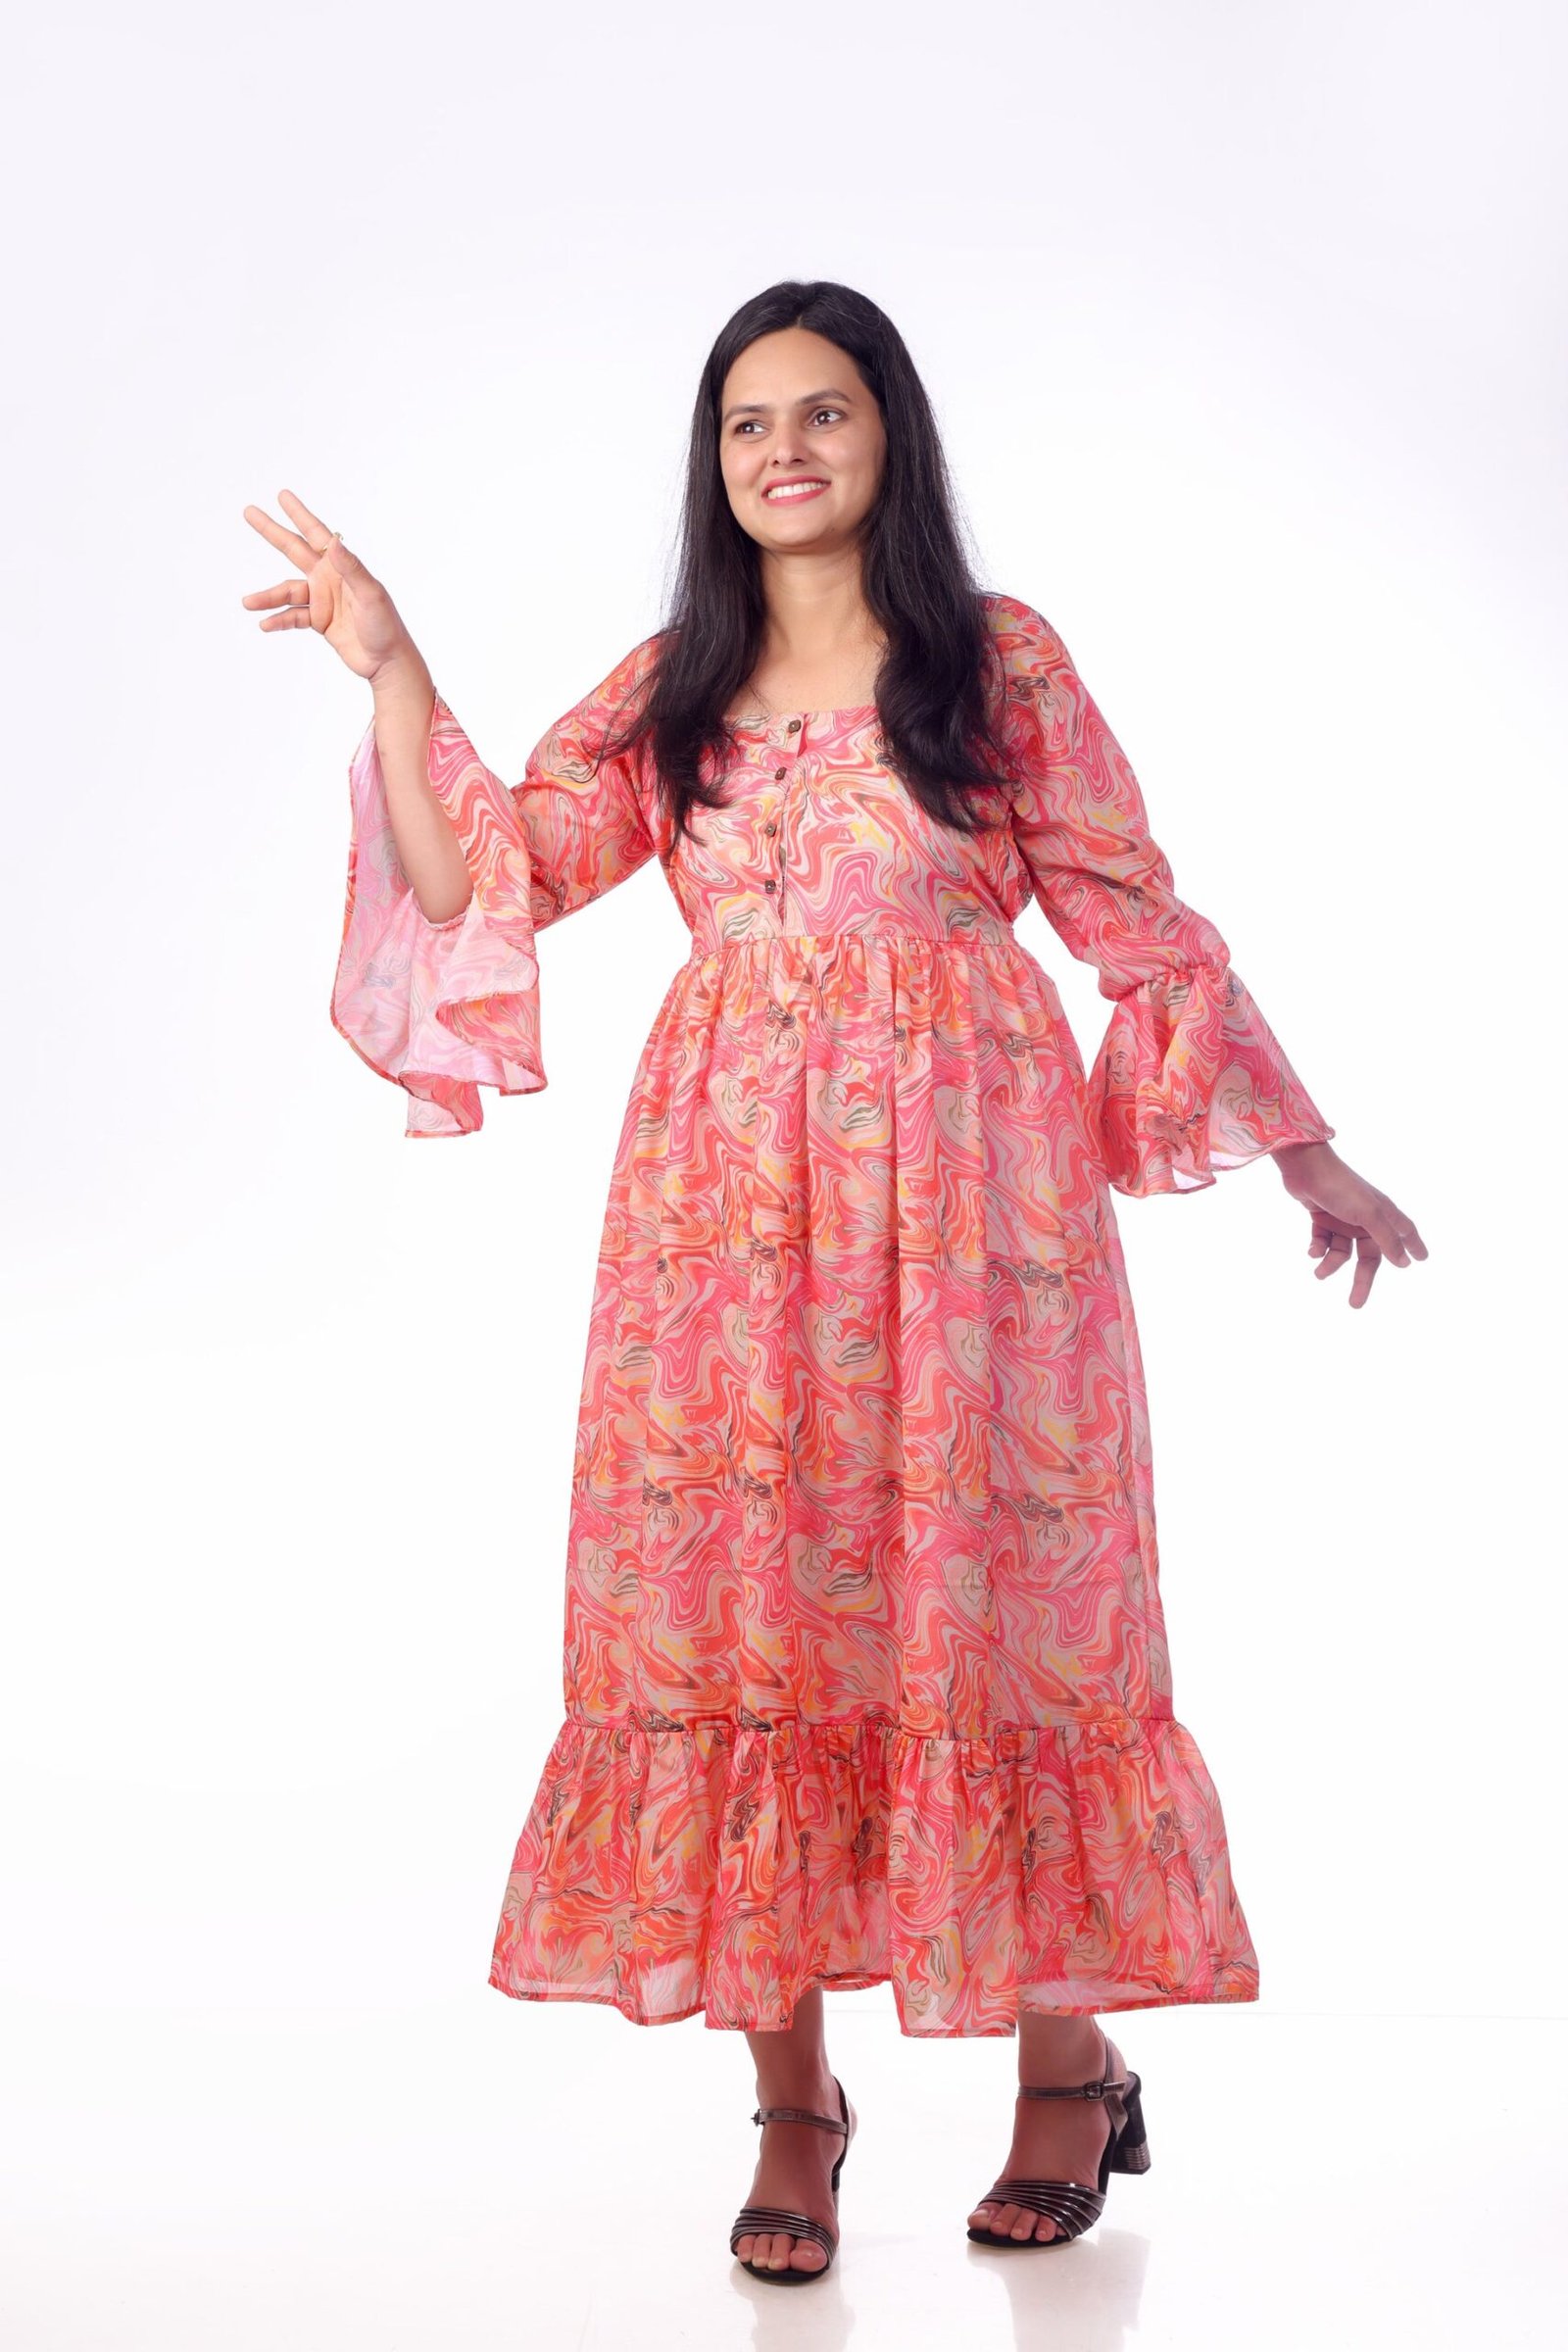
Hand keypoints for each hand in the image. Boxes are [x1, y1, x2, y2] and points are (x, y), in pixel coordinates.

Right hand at [239, 488, 423, 686]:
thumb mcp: (371, 595)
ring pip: (287, 592)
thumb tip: (334, 542)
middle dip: (272, 532)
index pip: (317, 534)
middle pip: (294, 550)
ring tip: (248, 602)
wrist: (387, 661)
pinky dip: (279, 620)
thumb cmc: (386, 626)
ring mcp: (322, 599)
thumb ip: (352, 569)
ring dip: (268, 597)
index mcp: (342, 567)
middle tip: (249, 512)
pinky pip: (292, 617)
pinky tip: (265, 625)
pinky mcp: (319, 621)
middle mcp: (329, 578)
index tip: (282, 496)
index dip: (299, 515)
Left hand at [1270, 1139, 1428, 1308]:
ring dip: (1331, 1264)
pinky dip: (1318, 1249)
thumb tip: (1404, 1263)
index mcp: (1382, 1213)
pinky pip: (1324, 1242)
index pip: (1405, 1232)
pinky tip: (1312, 1251)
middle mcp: (1365, 1217)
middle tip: (1355, 1304)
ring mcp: (1343, 1218)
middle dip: (1361, 1279)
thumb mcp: (1368, 1214)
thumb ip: (1387, 1239)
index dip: (1414, 1246)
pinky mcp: (1322, 1217)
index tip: (1423, 1260)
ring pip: (1342, 1251)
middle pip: (1369, 1255)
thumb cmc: (1341, 1187)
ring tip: (1319, 1273)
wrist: (1305, 1167)